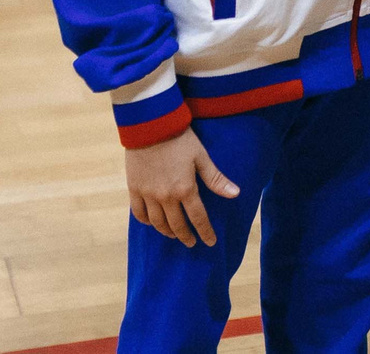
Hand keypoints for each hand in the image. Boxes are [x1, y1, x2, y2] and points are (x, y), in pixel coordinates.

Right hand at [124, 128, 239, 246]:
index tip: (210, 242)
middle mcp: (165, 196)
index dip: (205, 232)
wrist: (151, 126)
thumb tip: (235, 194)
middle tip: (191, 243)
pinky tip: (153, 223)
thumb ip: (216, 179)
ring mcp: (148, 194)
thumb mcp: (201, 157)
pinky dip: (146, 221)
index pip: (198, 218)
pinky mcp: (134, 189)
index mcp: (185, 189)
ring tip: (174, 235)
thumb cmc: (180, 139)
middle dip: (186, 236)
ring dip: (167, 231)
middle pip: (176, 224)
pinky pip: (138, 213)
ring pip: (157, 222)